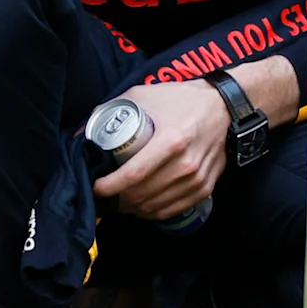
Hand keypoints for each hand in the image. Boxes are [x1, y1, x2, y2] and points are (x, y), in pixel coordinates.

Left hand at [89, 80, 227, 222]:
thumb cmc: (181, 99)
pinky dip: (152, 212)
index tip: (95, 186)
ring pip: (154, 207)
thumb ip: (111, 111)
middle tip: (103, 196)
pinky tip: (140, 205)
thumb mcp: (144, 95)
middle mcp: (185, 164)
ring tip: (118, 201)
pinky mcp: (204, 188)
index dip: (108, 186)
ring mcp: (196, 180)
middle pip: (141, 195)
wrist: (224, 107)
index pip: (132, 175)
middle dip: (116, 200)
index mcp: (170, 141)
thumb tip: (82, 135)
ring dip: (131, 209)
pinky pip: (172, 210)